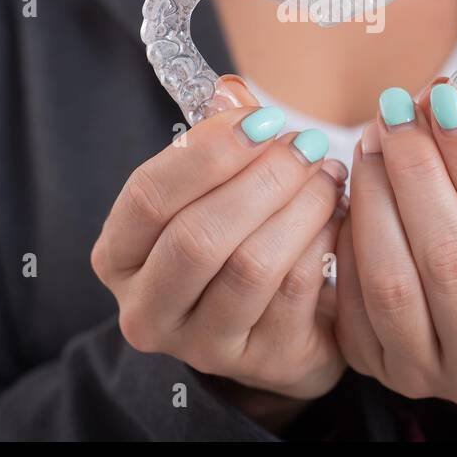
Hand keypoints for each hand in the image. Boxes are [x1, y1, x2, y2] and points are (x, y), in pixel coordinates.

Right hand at [91, 76, 346, 426]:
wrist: (280, 323)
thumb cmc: (236, 239)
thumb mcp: (214, 190)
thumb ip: (217, 140)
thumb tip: (232, 94)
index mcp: (119, 257)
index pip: (147, 198)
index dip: (208, 153)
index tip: (261, 119)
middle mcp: (147, 311)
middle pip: (198, 238)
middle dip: (262, 180)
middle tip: (306, 145)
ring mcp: (203, 346)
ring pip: (252, 266)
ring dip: (301, 207)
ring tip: (328, 174)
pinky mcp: (263, 362)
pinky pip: (298, 291)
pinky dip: (322, 241)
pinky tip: (338, 214)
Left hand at [334, 80, 456, 410]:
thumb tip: (437, 97)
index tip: (447, 96)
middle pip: (448, 258)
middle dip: (417, 172)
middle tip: (396, 111)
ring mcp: (425, 377)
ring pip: (391, 280)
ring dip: (375, 197)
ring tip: (371, 141)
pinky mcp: (373, 369)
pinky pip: (351, 297)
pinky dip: (349, 237)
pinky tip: (351, 192)